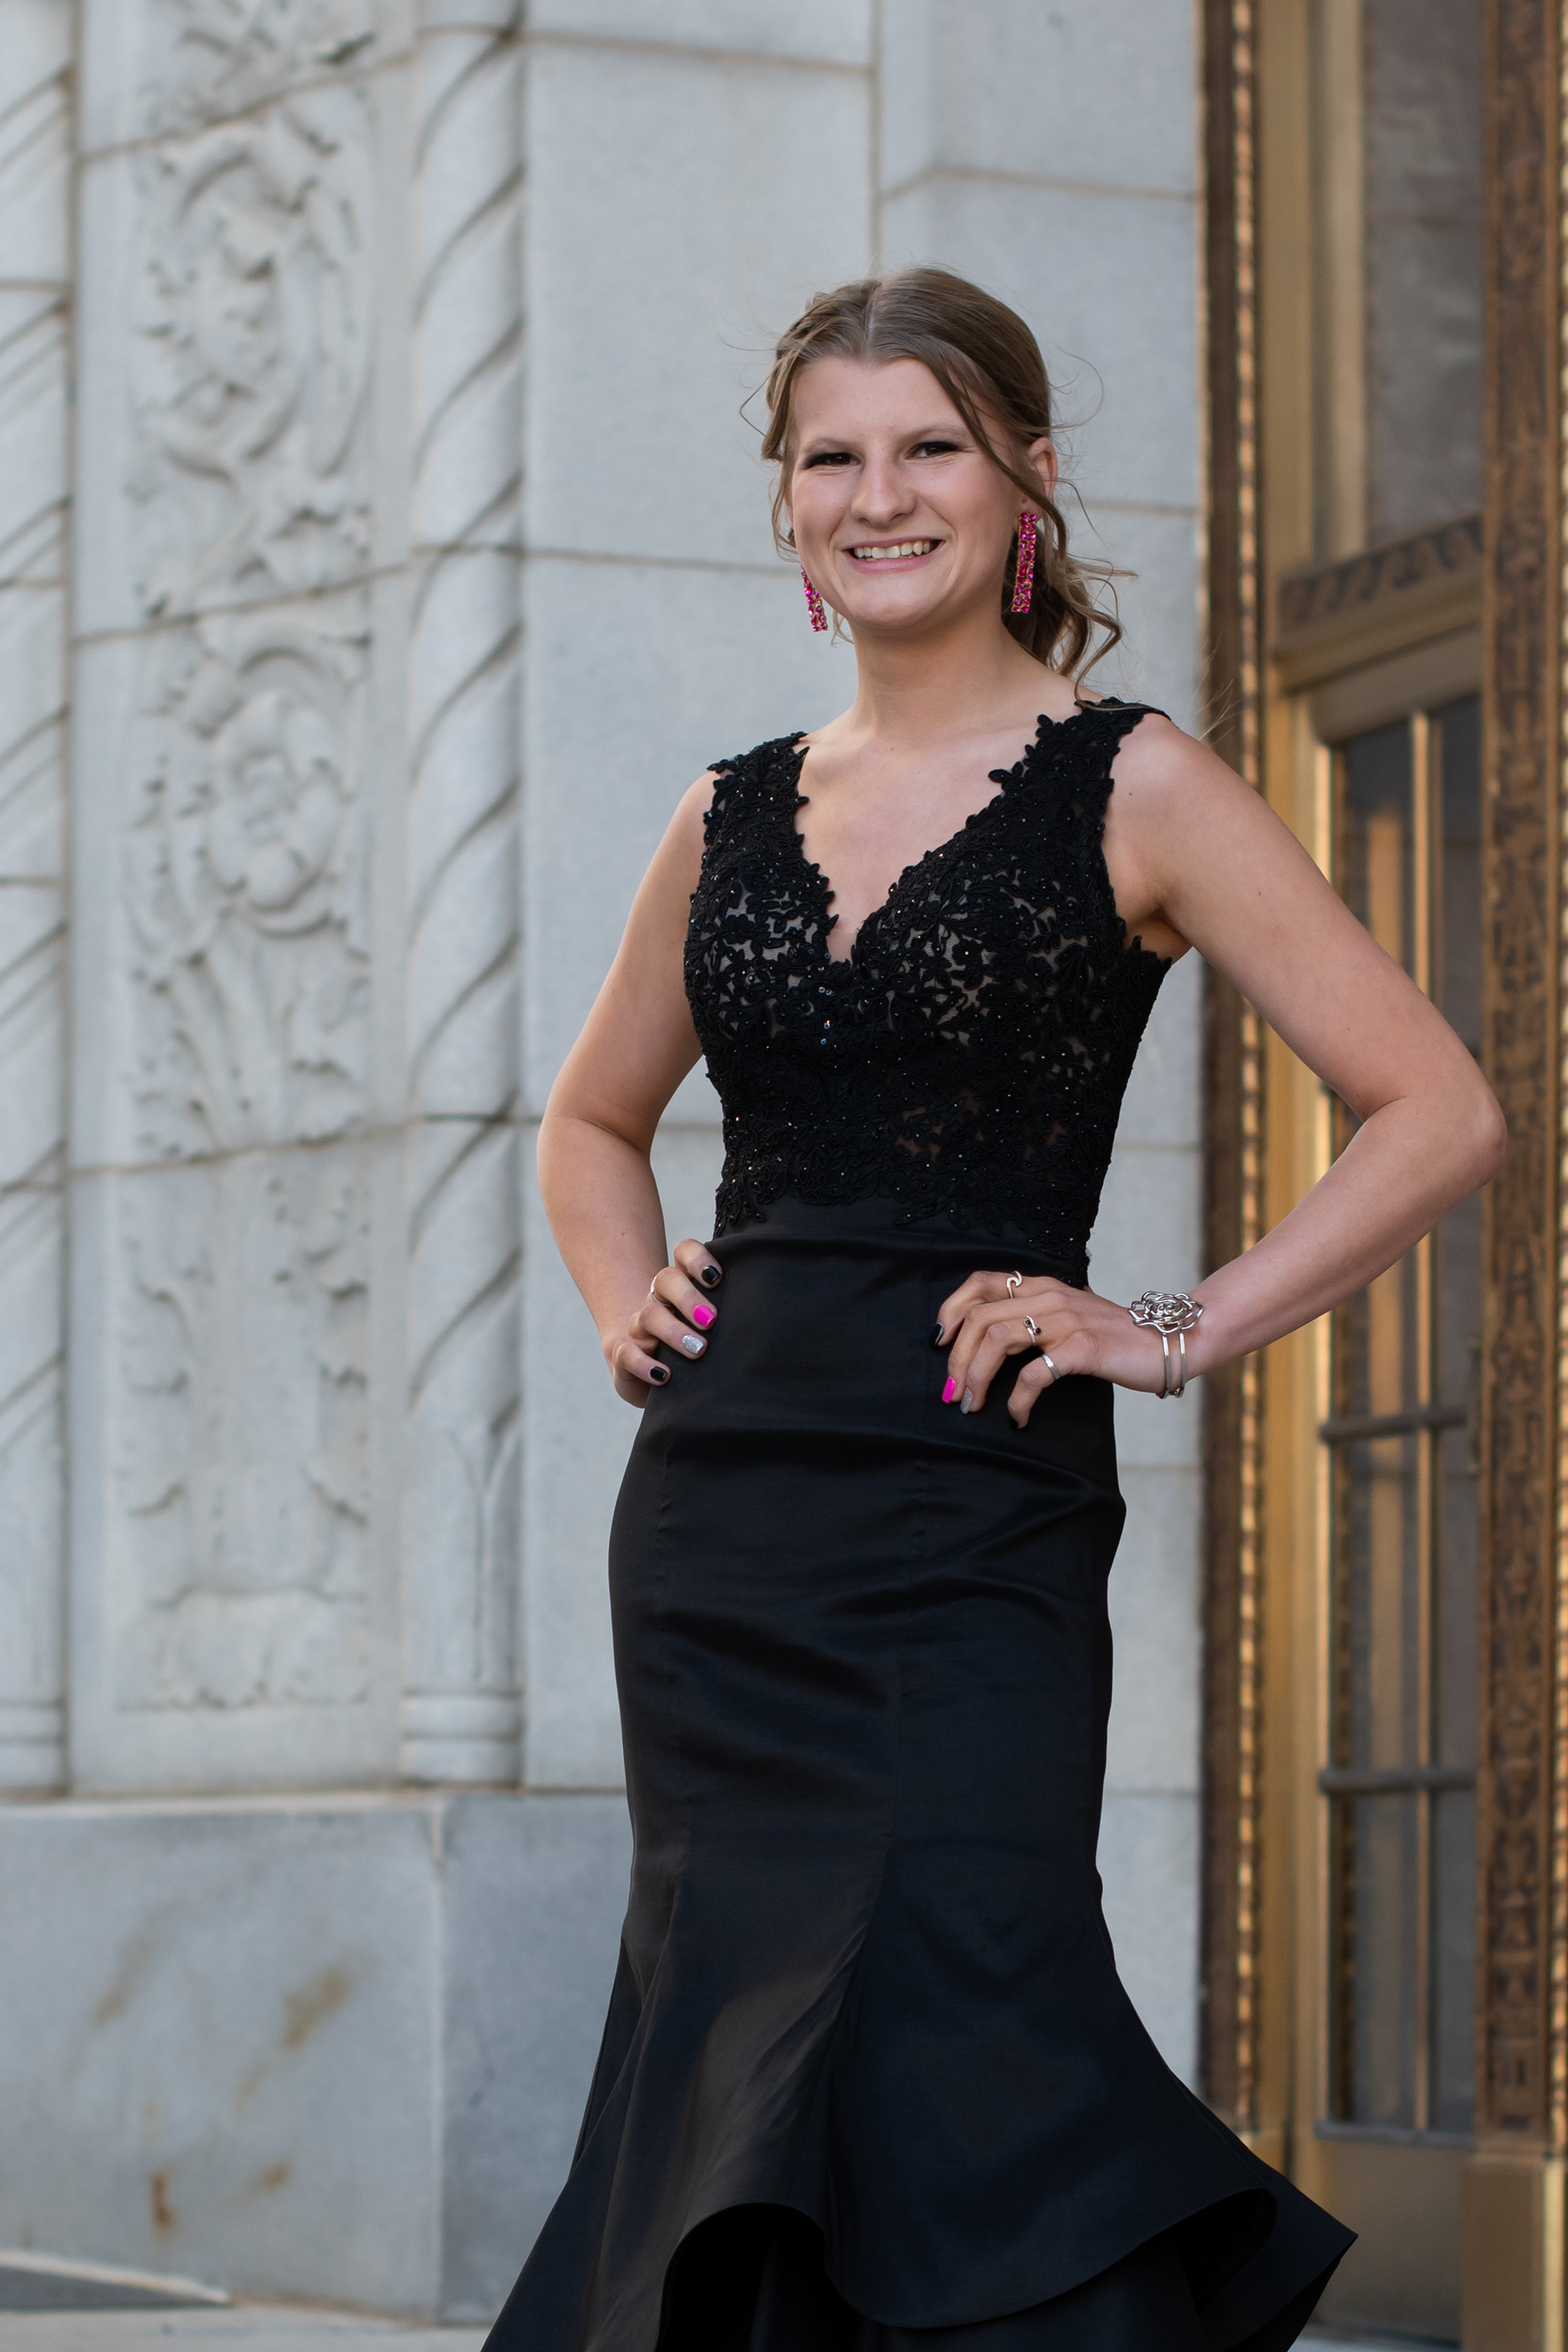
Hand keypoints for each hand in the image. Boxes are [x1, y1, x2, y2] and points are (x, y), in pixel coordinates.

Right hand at [604, 1238, 722, 1403]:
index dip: (697, 1258)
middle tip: (711, 1321)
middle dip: (688, 1298)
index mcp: (683, 1284)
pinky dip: (644, 1364)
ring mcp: (639, 1326)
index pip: (684, 1252)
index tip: (716, 1278)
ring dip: (674, 1332)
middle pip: (665, 1280)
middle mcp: (659, 1299)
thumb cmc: (698, 1346)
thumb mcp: (716, 1328)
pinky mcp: (625, 1354)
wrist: (653, 1373)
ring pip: (649, 1316)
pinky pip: (627, 1354)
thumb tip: (769, 1317)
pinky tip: (663, 1375)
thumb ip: (733, 1314)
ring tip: (698, 1350)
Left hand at [933, 1269, 1182, 1426]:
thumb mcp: (1070, 1314)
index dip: (951, 1309)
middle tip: (952, 1392)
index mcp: (1042, 1286)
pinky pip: (1034, 1374)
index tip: (940, 1342)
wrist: (1171, 1341)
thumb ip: (1036, 1317)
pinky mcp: (1084, 1348)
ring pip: (997, 1340)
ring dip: (976, 1377)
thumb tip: (987, 1343)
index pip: (981, 1281)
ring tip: (972, 1405)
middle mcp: (1050, 1296)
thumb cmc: (1116, 1337)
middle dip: (956, 1359)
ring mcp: (1067, 1320)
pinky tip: (1017, 1418)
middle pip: (979, 1318)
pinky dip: (1016, 1400)